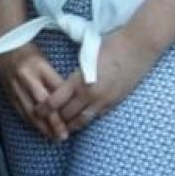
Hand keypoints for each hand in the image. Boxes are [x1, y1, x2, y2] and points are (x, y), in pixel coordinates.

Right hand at [0, 44, 67, 141]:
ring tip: (53, 137)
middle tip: (64, 135)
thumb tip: (70, 98)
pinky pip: (20, 110)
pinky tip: (38, 129)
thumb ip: (54, 78)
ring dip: (42, 126)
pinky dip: (30, 122)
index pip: (56, 89)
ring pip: (30, 110)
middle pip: (43, 103)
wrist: (4, 46)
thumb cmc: (29, 52)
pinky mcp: (8, 92)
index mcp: (39, 66)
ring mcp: (15, 86)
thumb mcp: (45, 59)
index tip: (76, 117)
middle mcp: (27, 77)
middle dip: (54, 121)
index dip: (66, 105)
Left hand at [36, 31, 161, 136]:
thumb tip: (64, 81)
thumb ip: (75, 72)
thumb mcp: (85, 57)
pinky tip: (81, 121)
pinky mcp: (116, 101)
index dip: (44, 109)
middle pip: (67, 114)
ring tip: (61, 130)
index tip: (36, 112)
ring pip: (83, 119)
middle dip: (55, 120)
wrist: (138, 46)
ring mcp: (104, 100)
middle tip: (45, 124)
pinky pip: (97, 116)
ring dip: (71, 125)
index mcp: (79, 80)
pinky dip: (86, 120)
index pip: (55, 101)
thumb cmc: (110, 44)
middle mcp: (90, 94)